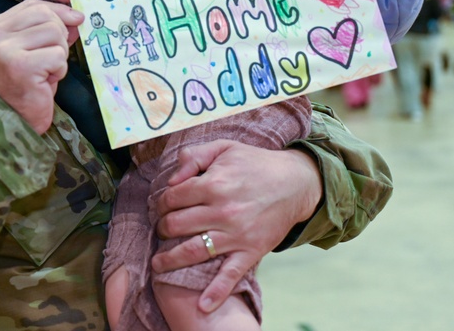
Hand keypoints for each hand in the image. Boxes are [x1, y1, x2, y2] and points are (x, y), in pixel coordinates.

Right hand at [0, 0, 83, 133]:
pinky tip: (46, 81)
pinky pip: (58, 55)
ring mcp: (5, 49)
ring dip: (59, 55)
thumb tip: (76, 16)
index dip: (57, 11)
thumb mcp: (32, 49)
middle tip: (52, 58)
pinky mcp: (21, 65)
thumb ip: (47, 28)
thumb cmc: (24, 85)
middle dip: (60, 35)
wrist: (13, 120)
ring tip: (46, 71)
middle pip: (45, 15)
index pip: (32, 5)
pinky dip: (59, 70)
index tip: (73, 20)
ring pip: (54, 33)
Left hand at [151, 140, 321, 312]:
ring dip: (170, 260)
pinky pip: (230, 275)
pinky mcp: (251, 251)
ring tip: (158, 264)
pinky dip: (216, 292)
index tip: (161, 207)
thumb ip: (193, 156)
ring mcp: (236, 234)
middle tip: (161, 230)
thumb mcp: (224, 148)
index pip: (172, 198)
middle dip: (162, 228)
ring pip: (193, 251)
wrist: (296, 183)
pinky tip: (202, 306)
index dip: (161, 203)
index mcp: (214, 184)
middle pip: (176, 225)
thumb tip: (172, 179)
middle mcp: (222, 211)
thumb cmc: (256, 164)